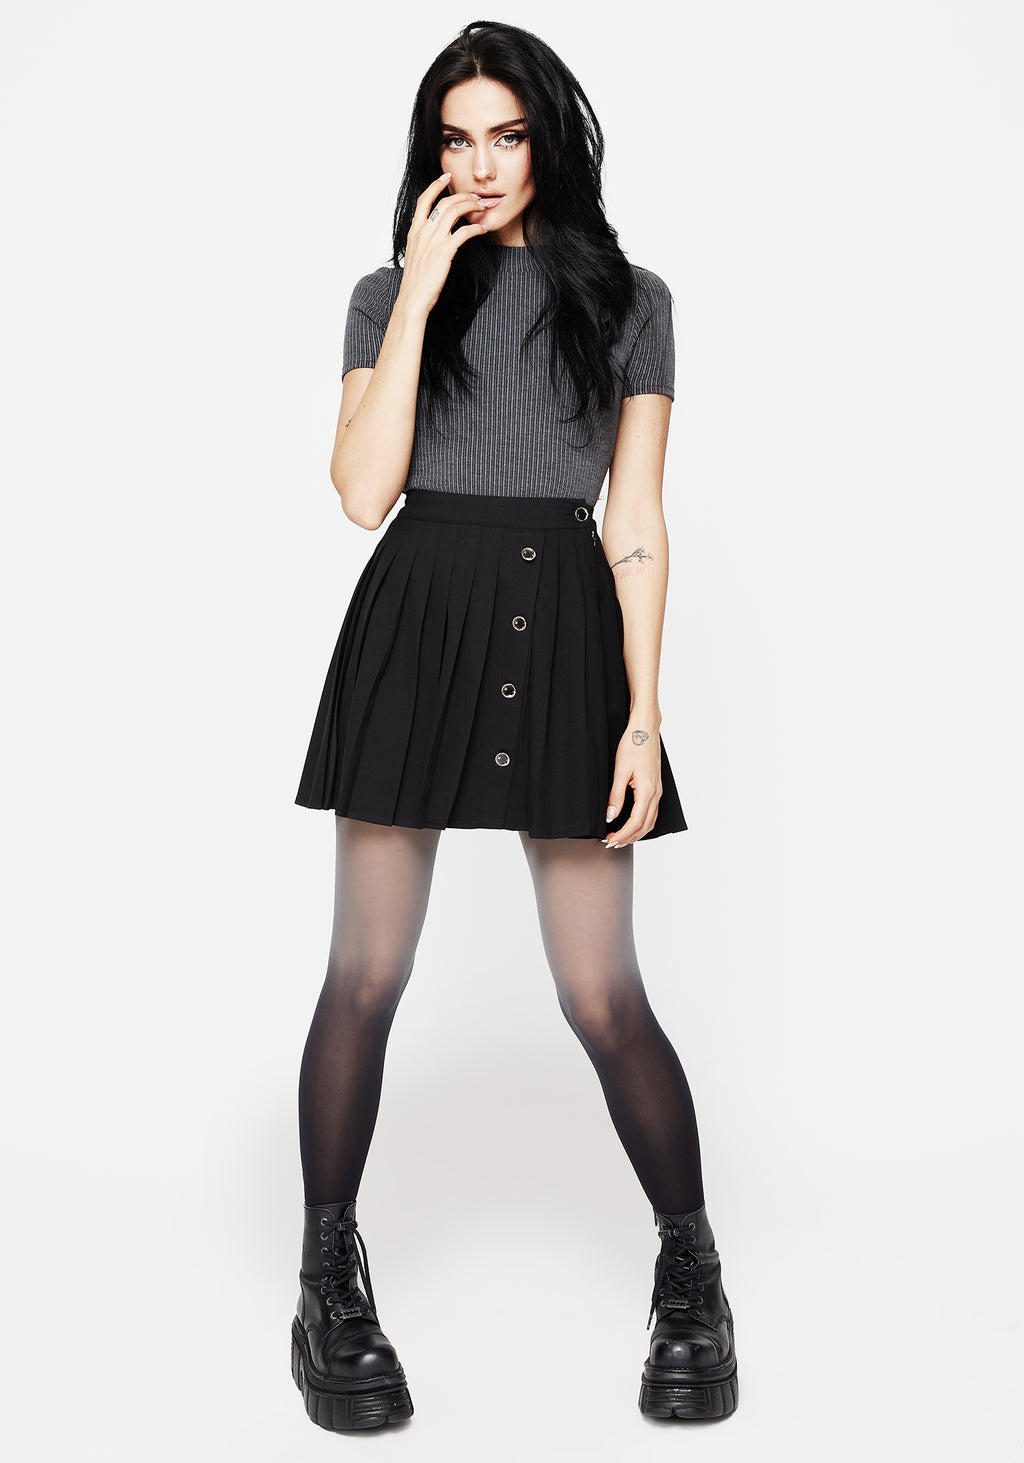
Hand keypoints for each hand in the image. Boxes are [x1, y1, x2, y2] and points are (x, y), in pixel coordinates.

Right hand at [397, 172, 498, 315]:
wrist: (413, 300)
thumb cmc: (416, 283)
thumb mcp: (416, 256)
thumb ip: (424, 242)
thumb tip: (435, 238)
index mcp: (414, 231)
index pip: (424, 200)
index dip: (436, 185)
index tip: (446, 176)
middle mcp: (423, 232)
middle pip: (445, 201)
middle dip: (462, 195)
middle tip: (475, 197)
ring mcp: (433, 240)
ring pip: (455, 211)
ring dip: (471, 206)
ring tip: (482, 208)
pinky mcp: (445, 251)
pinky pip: (465, 232)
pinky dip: (477, 228)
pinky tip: (484, 229)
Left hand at [602, 724, 662, 846]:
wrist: (645, 729)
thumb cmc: (633, 745)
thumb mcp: (620, 771)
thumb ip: (616, 796)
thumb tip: (611, 816)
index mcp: (647, 791)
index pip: (635, 822)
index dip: (622, 834)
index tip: (610, 840)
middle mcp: (656, 793)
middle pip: (645, 826)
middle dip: (628, 838)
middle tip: (612, 843)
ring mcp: (657, 791)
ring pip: (650, 821)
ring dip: (636, 832)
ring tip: (620, 837)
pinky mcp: (656, 787)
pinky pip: (651, 812)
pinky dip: (641, 823)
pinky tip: (631, 823)